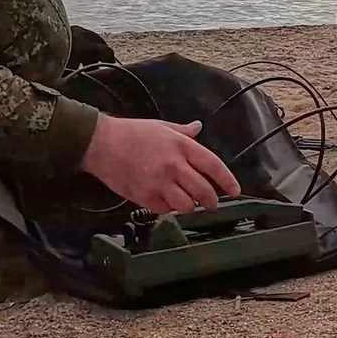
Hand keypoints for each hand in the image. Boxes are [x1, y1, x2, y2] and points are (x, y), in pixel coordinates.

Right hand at [80, 114, 240, 214]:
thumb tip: (198, 127)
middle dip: (211, 200)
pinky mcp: (145, 197)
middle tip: (212, 204)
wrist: (101, 144)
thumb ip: (183, 131)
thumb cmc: (131, 133)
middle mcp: (174, 165)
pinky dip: (168, 209)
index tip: (235, 191)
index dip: (227, 180)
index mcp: (181, 146)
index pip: (213, 165)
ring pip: (187, 205)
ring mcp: (159, 183)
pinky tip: (164, 201)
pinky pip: (165, 210)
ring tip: (187, 203)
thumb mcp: (161, 126)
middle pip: (203, 190)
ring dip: (190, 207)